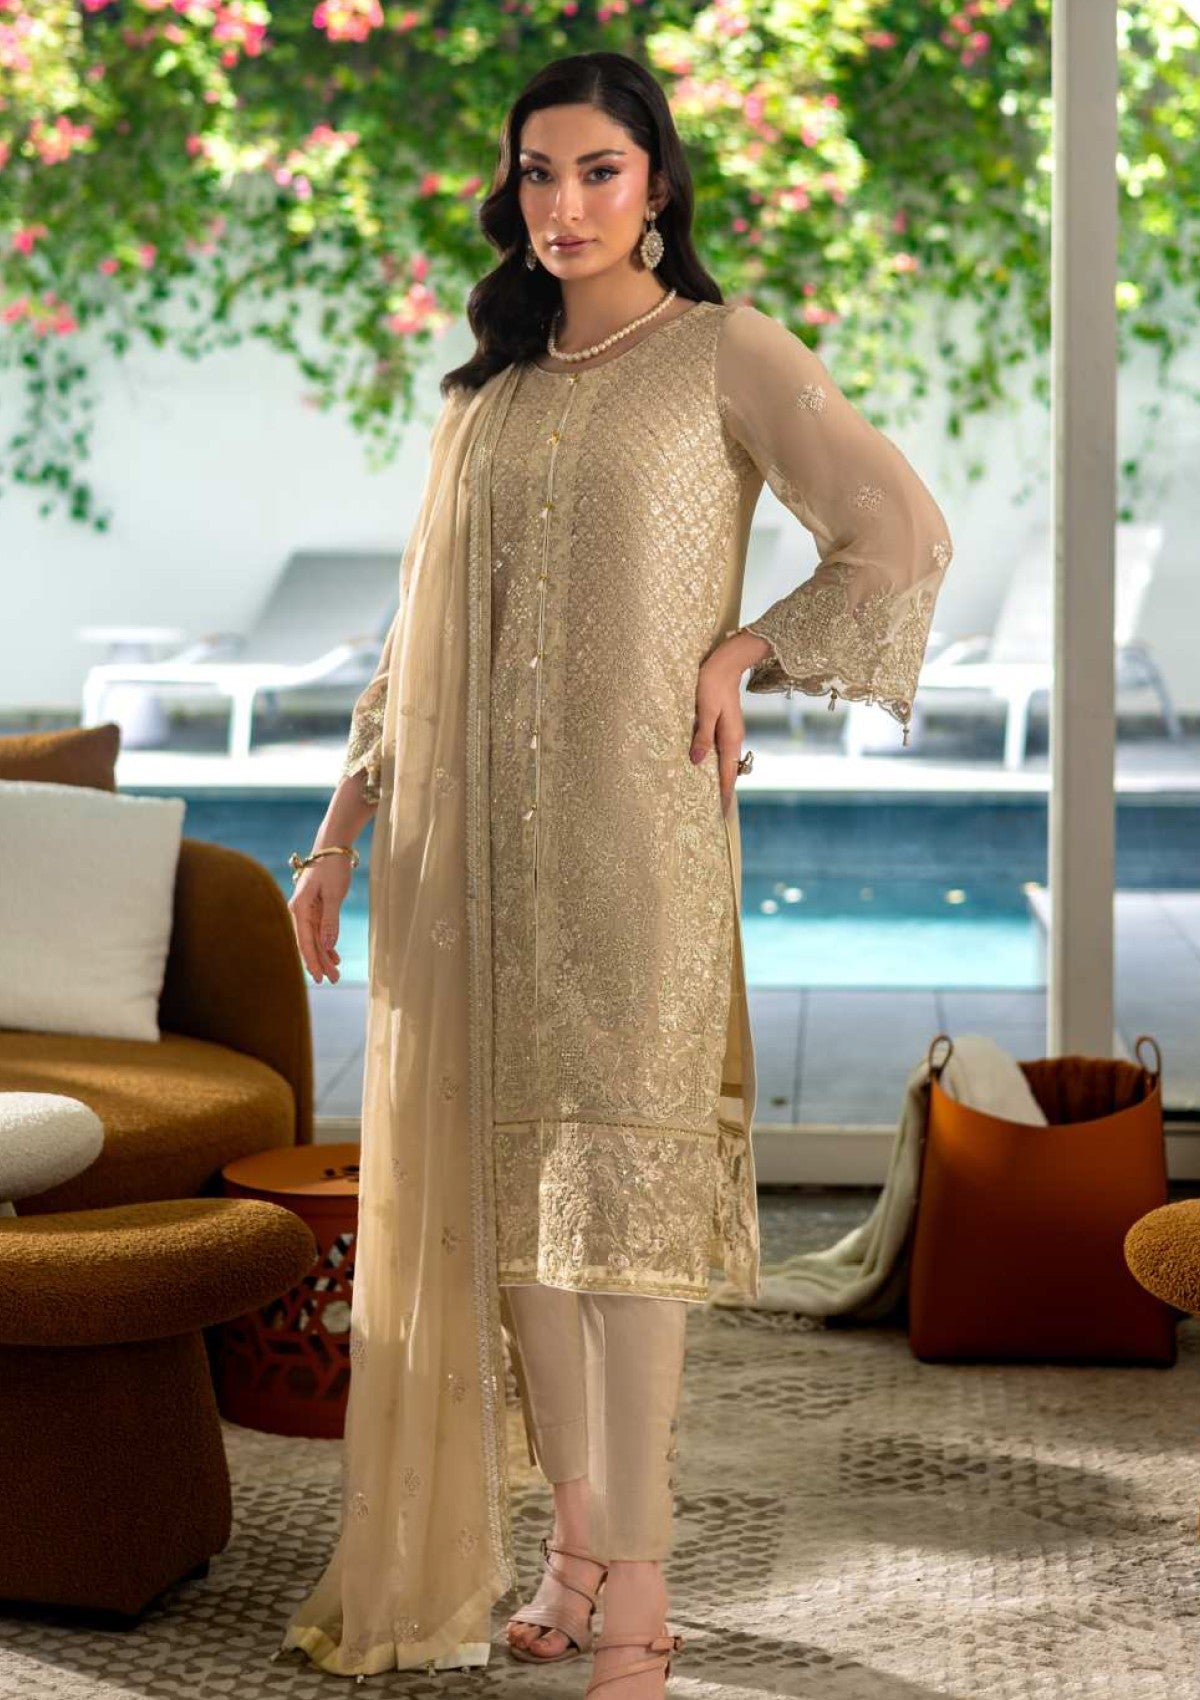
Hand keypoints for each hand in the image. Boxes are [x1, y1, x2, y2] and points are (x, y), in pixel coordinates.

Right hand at [288, 856, 352, 984]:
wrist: (332, 847)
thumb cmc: (333, 868)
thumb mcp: (335, 895)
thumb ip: (330, 921)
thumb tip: (326, 946)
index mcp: (300, 907)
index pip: (305, 941)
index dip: (312, 960)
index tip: (320, 978)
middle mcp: (299, 910)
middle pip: (309, 942)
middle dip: (320, 962)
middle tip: (332, 980)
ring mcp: (306, 909)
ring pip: (314, 938)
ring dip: (324, 955)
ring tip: (335, 972)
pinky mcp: (315, 907)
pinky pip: (319, 930)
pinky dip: (326, 943)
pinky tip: (334, 956)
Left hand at [691, 640, 752, 817]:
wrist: (726, 662)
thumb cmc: (712, 683)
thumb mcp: (705, 710)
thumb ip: (701, 736)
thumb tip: (696, 762)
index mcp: (730, 738)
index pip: (727, 775)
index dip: (723, 795)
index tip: (720, 814)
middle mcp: (733, 738)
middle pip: (728, 772)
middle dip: (722, 791)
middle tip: (713, 812)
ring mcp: (730, 733)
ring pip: (725, 762)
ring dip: (718, 778)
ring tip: (709, 796)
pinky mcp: (725, 726)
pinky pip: (722, 752)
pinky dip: (716, 764)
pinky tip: (706, 767)